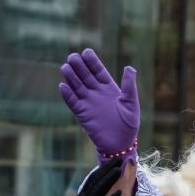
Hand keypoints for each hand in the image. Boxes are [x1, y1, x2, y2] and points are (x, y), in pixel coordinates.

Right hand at [59, 48, 139, 163]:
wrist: (120, 143)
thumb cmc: (129, 123)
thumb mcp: (131, 102)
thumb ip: (129, 86)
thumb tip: (129, 67)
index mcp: (108, 87)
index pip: (98, 70)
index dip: (92, 61)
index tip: (86, 52)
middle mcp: (96, 92)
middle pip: (85, 75)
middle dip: (78, 66)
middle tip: (73, 57)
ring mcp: (88, 102)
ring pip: (76, 86)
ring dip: (70, 77)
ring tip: (65, 67)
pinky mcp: (82, 113)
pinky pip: (72, 102)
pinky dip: (67, 95)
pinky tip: (63, 86)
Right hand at [71, 158, 122, 195]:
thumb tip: (104, 183)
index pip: (93, 179)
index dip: (103, 168)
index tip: (114, 159)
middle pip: (95, 181)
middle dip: (107, 169)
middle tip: (119, 159)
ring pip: (97, 191)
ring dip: (109, 179)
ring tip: (119, 170)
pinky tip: (120, 193)